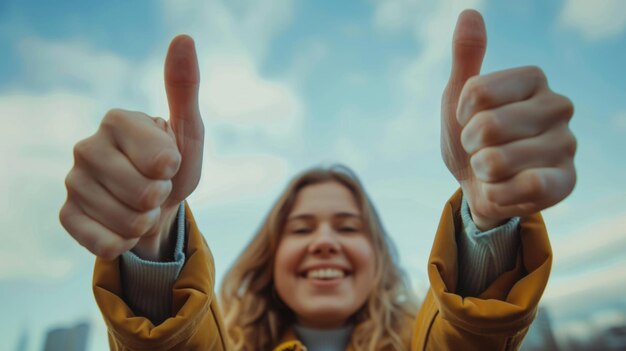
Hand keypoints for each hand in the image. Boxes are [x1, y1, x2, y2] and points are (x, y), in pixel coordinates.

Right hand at [59, 35, 203, 259]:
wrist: (153, 206)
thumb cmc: (172, 165)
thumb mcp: (187, 130)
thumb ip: (184, 87)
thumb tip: (184, 38)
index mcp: (116, 120)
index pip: (161, 161)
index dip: (174, 170)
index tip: (168, 163)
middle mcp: (86, 146)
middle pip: (144, 194)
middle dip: (161, 198)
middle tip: (154, 188)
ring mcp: (72, 182)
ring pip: (129, 223)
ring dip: (145, 222)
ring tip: (139, 205)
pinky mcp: (66, 216)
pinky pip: (107, 244)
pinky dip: (125, 242)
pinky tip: (121, 226)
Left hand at [440, 10, 575, 229]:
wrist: (480, 187)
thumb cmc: (471, 138)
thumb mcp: (459, 98)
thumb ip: (466, 57)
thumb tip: (469, 13)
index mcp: (534, 79)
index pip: (476, 91)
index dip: (461, 114)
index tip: (468, 120)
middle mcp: (559, 106)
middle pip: (487, 126)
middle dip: (470, 146)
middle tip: (481, 149)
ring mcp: (567, 144)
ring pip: (497, 160)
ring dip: (482, 172)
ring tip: (493, 170)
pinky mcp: (567, 181)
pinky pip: (523, 187)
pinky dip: (499, 193)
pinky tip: (506, 188)